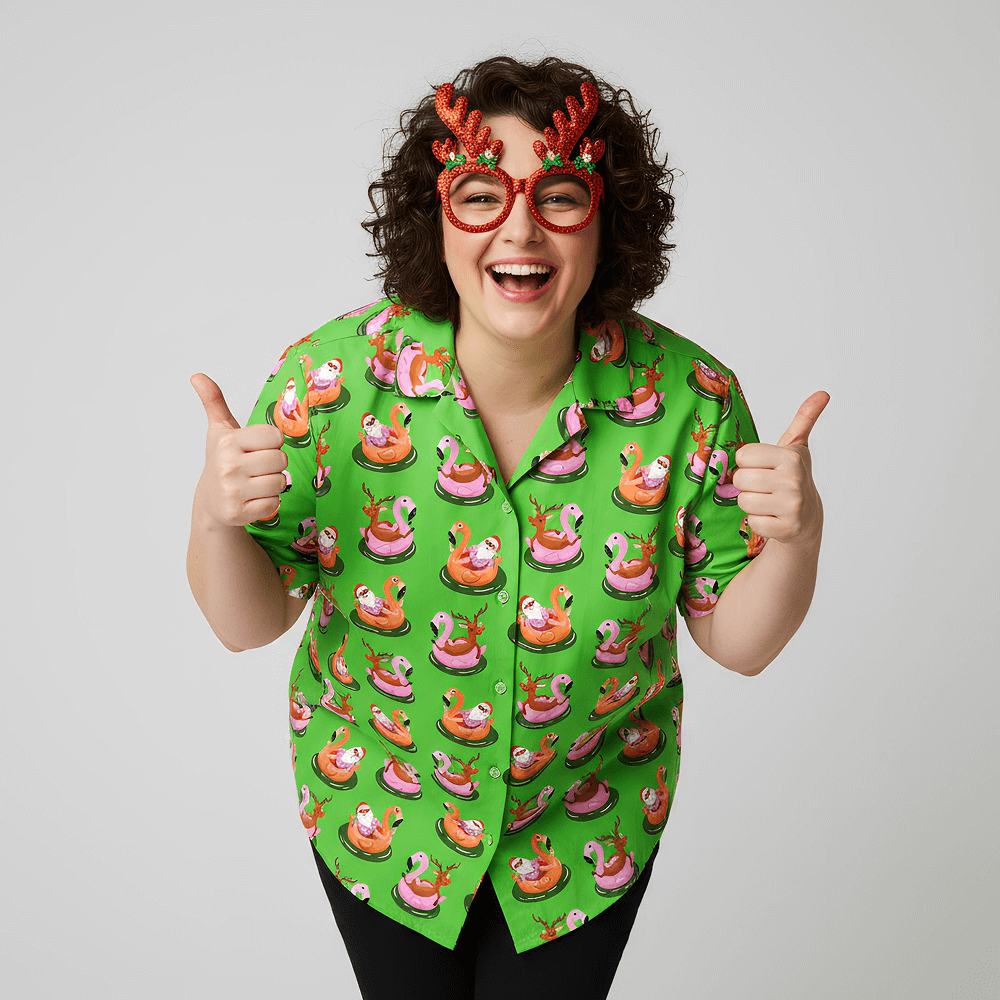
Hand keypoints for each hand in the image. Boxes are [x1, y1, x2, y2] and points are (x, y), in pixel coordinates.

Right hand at [190, 373, 287, 528]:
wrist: (211, 502)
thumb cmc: (223, 461)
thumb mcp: (219, 431)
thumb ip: (214, 402)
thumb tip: (197, 375)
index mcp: (229, 442)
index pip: (276, 437)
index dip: (272, 443)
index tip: (258, 448)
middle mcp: (228, 465)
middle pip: (281, 461)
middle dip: (274, 465)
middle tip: (257, 468)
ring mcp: (232, 490)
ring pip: (280, 483)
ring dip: (273, 484)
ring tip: (255, 483)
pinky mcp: (238, 512)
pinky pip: (274, 504)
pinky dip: (269, 503)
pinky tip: (253, 499)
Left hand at [732, 390, 828, 547]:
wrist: (807, 517)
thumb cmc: (792, 477)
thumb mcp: (796, 447)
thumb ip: (804, 419)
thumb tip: (822, 393)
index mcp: (790, 457)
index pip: (742, 455)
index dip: (747, 463)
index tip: (763, 467)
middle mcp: (793, 480)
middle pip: (740, 480)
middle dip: (747, 485)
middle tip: (764, 487)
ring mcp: (792, 506)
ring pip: (744, 502)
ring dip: (751, 504)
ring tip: (768, 501)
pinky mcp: (788, 528)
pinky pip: (753, 523)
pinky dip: (758, 522)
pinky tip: (772, 517)